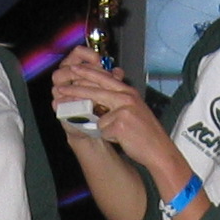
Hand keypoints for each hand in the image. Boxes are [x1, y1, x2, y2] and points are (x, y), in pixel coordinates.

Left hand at [53, 49, 169, 168]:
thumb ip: (119, 101)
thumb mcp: (135, 110)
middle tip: (59, 88)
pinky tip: (123, 139)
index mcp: (129, 93)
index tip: (75, 69)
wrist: (159, 149)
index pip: (105, 78)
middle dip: (75, 90)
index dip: (88, 73)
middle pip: (95, 91)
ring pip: (98, 116)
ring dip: (103, 126)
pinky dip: (109, 137)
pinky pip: (103, 130)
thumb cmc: (147, 133)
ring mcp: (123, 110)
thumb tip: (97, 99)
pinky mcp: (119, 124)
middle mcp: (126, 98)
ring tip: (117, 131)